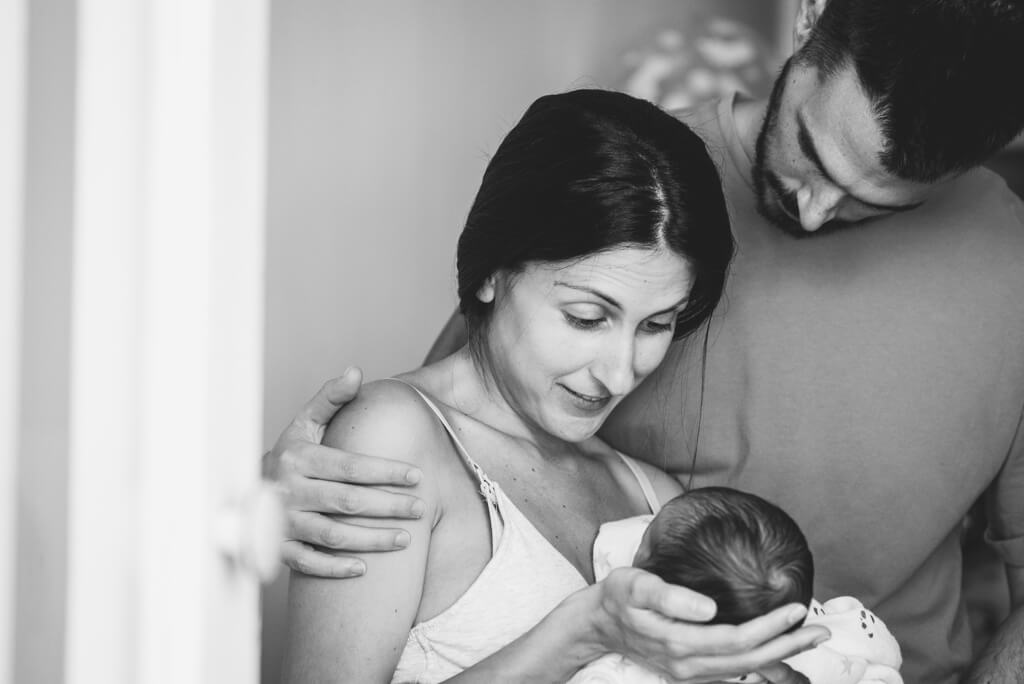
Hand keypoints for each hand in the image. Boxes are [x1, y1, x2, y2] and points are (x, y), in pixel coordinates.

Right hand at [263, 368, 425, 577]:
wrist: (243, 491)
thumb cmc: (289, 455)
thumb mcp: (303, 423)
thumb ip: (331, 398)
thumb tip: (356, 370)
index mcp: (298, 458)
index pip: (350, 466)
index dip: (386, 471)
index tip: (417, 476)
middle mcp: (289, 490)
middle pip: (348, 502)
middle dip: (389, 506)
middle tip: (422, 509)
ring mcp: (282, 522)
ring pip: (333, 535)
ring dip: (372, 540)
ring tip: (406, 539)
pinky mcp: (278, 547)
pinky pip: (308, 563)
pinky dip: (336, 567)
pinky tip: (366, 568)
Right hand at [582, 568, 828, 682]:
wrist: (595, 624)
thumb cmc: (617, 597)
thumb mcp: (635, 585)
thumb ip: (670, 596)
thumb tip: (711, 608)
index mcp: (679, 643)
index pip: (737, 639)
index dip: (770, 626)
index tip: (797, 608)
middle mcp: (688, 665)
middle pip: (749, 660)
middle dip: (788, 645)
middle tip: (822, 630)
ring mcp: (689, 673)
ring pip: (744, 670)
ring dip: (779, 656)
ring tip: (808, 640)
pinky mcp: (689, 672)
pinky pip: (732, 675)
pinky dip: (759, 666)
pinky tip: (776, 658)